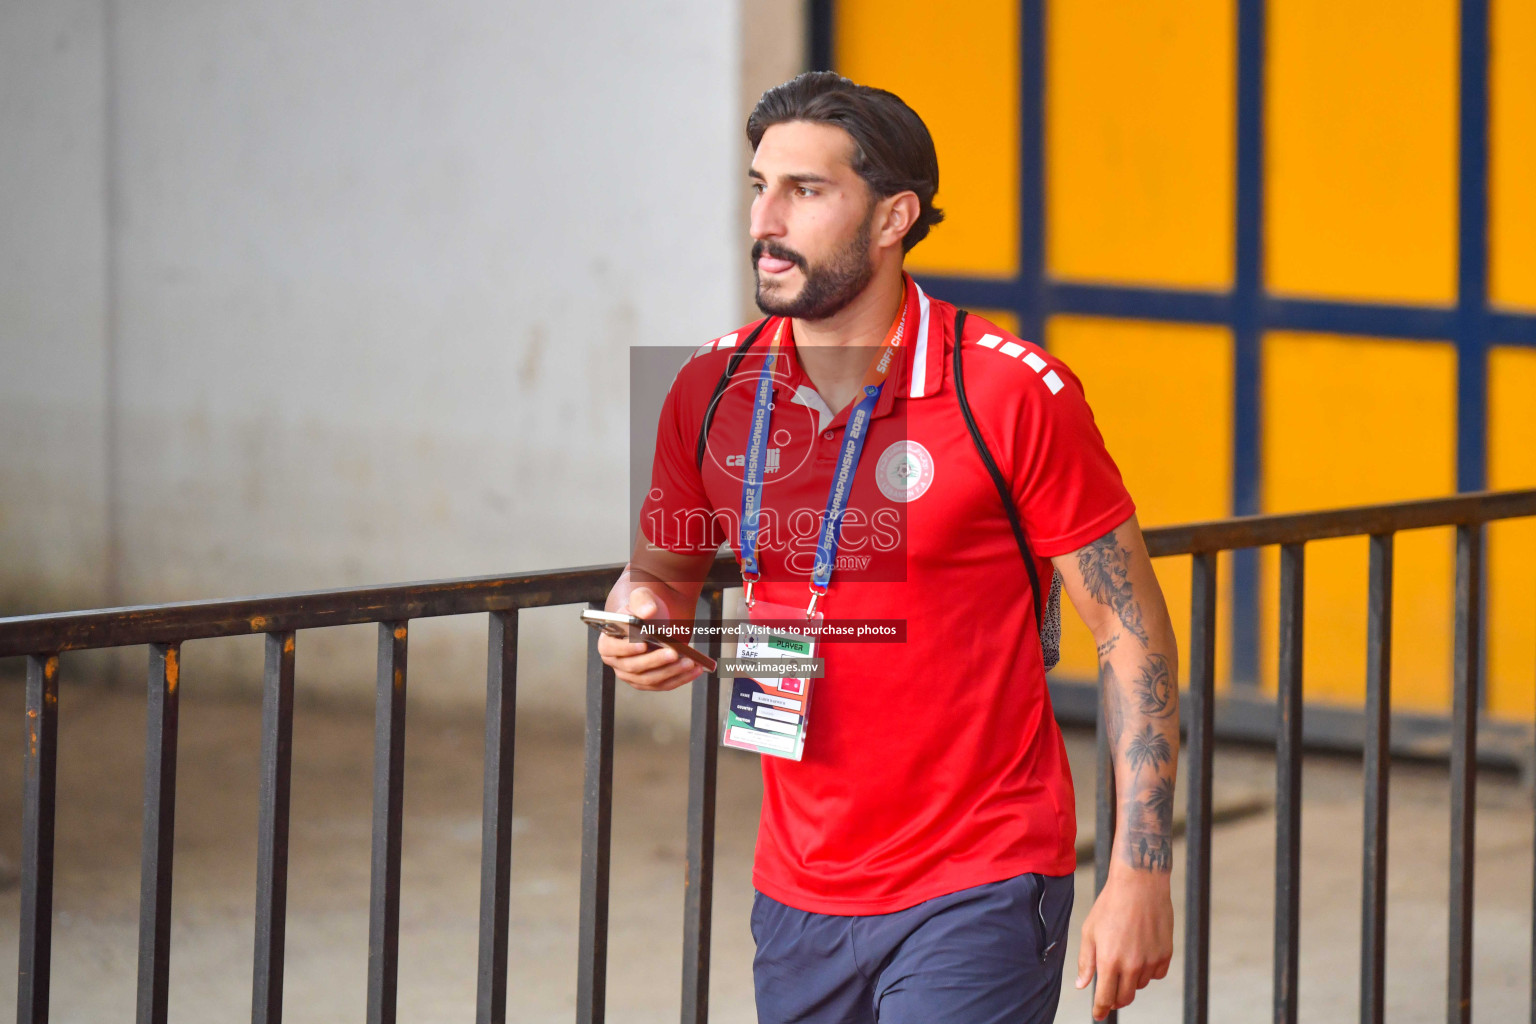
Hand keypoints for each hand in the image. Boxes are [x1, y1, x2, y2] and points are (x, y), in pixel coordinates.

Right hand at [596, 585, 702, 691]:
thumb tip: (647, 612)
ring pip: (651, 679)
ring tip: (690, 662)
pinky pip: (665, 684)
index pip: (611, 648)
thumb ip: (642, 601)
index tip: (643, 644)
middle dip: (655, 661)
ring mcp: (633, 675)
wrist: (656, 618)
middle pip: (634, 667)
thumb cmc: (644, 608)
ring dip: (671, 672)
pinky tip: (695, 669)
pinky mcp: (650, 682)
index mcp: (608, 641)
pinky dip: (681, 678)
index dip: (626, 648)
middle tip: (674, 653)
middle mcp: (617, 662)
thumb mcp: (642, 597)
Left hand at [1075, 869, 1173, 1019]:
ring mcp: (1151, 961)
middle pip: (1125, 998)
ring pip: (1140, 985)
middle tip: (1110, 992)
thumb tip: (1081, 985)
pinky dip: (1148, 971)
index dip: (1100, 1010)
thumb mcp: (1090, 931)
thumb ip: (1085, 961)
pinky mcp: (1166, 954)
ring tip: (1124, 959)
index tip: (1098, 1015)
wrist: (1139, 885)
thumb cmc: (1110, 905)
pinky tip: (1141, 955)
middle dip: (1115, 1000)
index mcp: (1109, 960)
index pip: (1105, 997)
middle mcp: (1132, 965)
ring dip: (1131, 981)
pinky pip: (1156, 974)